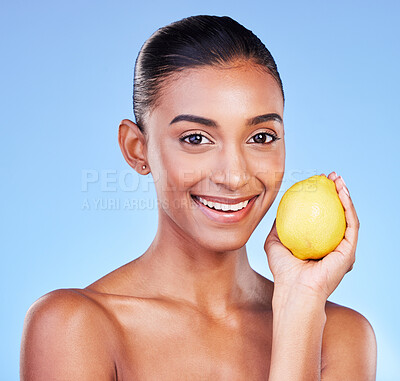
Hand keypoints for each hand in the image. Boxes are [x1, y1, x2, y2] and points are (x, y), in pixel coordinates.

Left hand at [264, 172, 359, 300]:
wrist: (293, 289)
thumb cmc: (282, 270)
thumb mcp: (274, 242)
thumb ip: (277, 227)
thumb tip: (277, 211)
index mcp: (318, 243)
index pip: (322, 216)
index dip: (321, 198)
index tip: (315, 182)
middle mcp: (333, 245)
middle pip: (337, 213)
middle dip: (336, 192)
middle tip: (329, 177)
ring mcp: (343, 248)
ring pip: (348, 216)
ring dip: (345, 195)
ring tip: (337, 179)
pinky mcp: (349, 252)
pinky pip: (351, 224)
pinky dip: (348, 207)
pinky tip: (341, 192)